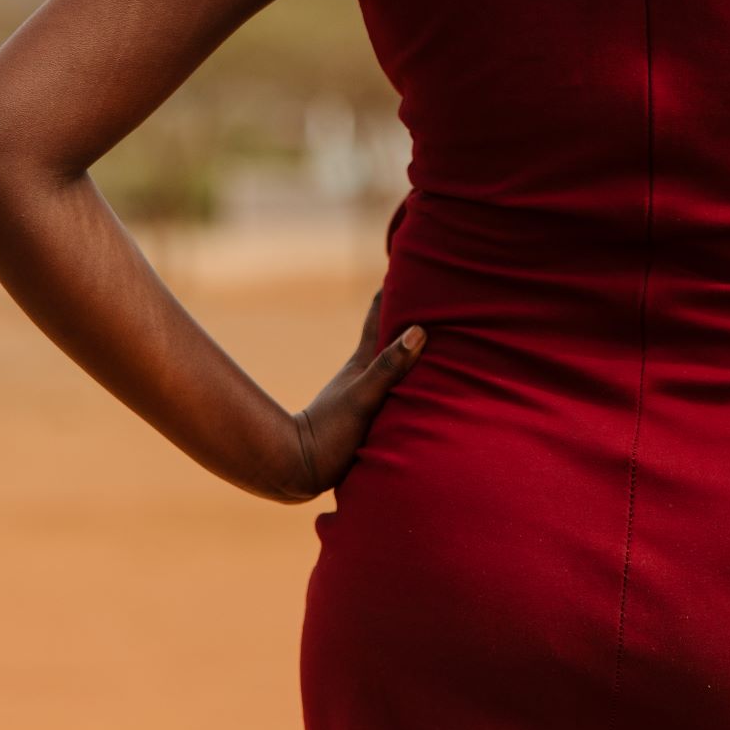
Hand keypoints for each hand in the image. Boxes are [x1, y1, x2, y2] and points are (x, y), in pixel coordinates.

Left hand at [284, 289, 425, 501]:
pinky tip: (415, 377)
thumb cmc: (329, 434)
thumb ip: (388, 367)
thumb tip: (418, 331)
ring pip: (391, 356)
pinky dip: (406, 371)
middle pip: (387, 329)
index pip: (380, 313)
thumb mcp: (362, 399)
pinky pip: (394, 382)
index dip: (394, 287)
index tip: (411, 260)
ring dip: (408, 340)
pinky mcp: (367, 413)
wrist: (298, 469)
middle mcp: (365, 371)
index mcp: (364, 360)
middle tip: (429, 285)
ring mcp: (364, 390)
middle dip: (407, 308)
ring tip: (431, 326)